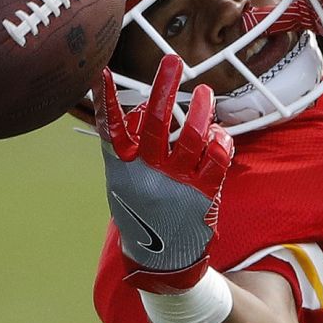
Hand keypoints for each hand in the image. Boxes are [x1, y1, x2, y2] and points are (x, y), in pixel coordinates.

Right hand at [94, 56, 233, 292]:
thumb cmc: (142, 213)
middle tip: (172, 60)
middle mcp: (148, 171)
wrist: (163, 261)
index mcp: (123, 168)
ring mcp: (176, 181)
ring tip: (205, 92)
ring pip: (191, 135)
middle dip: (163, 87)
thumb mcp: (124, 183)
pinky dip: (219, 139)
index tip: (103, 71)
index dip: (107, 99)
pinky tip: (218, 132)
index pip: (111, 127)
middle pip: (155, 121)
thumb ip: (130, 149)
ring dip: (200, 110)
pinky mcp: (203, 192)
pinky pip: (216, 157)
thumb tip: (138, 111)